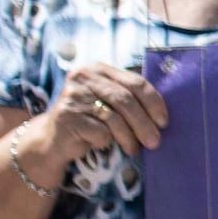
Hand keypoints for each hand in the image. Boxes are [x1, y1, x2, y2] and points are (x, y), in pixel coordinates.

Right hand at [44, 62, 167, 162]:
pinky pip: (100, 132)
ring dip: (129, 138)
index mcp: (98, 69)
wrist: (52, 139)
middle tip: (155, 141)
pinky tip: (102, 145)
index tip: (164, 121)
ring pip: (115, 118)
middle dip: (144, 123)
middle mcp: (83, 78)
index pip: (135, 82)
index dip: (153, 102)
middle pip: (126, 100)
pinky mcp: (67, 117)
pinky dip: (106, 142)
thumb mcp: (107, 101)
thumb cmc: (88, 119)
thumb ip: (128, 97)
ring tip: (134, 149)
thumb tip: (164, 112)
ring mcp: (73, 96)